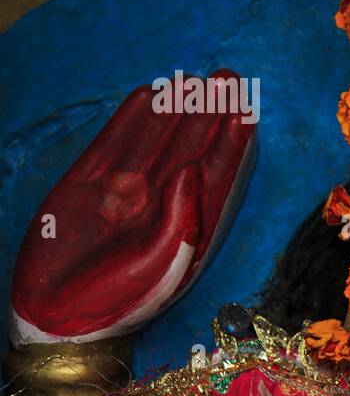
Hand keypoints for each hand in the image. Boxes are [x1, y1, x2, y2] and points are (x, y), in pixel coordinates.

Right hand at [10, 71, 255, 343]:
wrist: (58, 317)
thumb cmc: (118, 301)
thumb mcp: (160, 266)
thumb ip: (183, 222)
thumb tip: (194, 171)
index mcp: (187, 223)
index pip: (218, 173)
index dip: (232, 141)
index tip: (246, 108)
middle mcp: (159, 202)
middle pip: (191, 147)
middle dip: (210, 113)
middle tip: (227, 77)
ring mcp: (122, 191)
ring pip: (155, 140)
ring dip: (174, 108)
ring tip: (193, 79)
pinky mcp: (85, 185)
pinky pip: (112, 144)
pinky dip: (130, 120)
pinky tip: (147, 94)